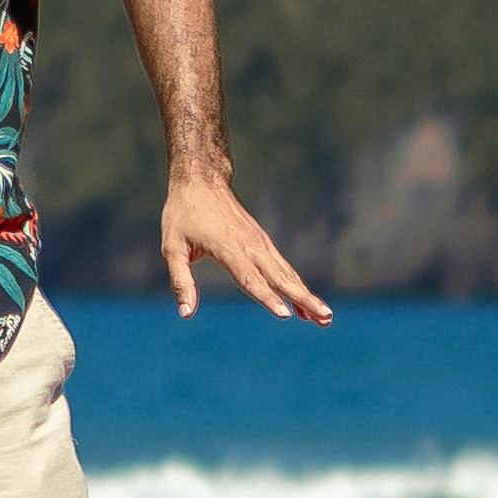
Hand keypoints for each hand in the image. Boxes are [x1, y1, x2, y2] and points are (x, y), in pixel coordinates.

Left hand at [160, 164, 332, 324]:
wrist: (202, 180)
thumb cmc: (183, 215)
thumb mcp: (172, 247)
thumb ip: (181, 281)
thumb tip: (186, 313)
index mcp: (228, 248)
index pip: (250, 278)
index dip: (267, 298)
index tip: (285, 315)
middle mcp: (250, 246)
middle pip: (280, 278)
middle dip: (303, 299)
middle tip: (325, 318)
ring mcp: (259, 243)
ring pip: (287, 273)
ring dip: (306, 295)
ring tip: (325, 317)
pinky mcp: (262, 241)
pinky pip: (282, 267)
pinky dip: (296, 284)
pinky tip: (305, 301)